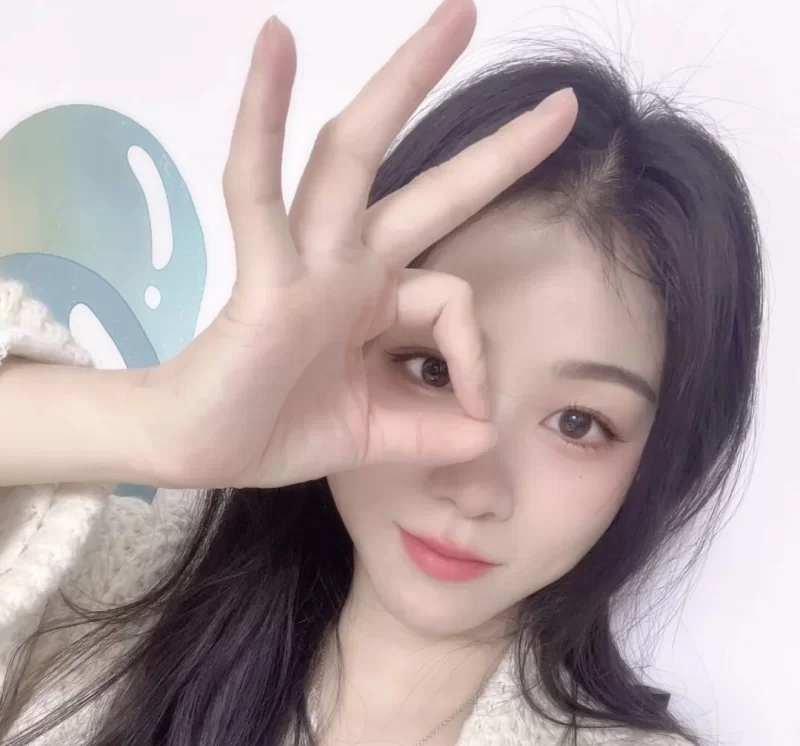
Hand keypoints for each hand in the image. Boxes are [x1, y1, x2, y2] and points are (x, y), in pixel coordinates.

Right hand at [147, 0, 577, 488]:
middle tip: (564, 103)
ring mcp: (307, 260)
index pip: (454, 298)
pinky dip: (260, 122)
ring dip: (402, 83)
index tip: (476, 414)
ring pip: (353, 155)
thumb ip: (433, 429)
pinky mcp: (262, 274)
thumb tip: (490, 433)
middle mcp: (348, 265)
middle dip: (496, 148)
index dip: (477, 356)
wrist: (199, 450)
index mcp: (376, 298)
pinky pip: (257, 190)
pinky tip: (275, 45)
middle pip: (427, 186)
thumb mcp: (378, 434)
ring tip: (457, 17)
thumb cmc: (275, 428)